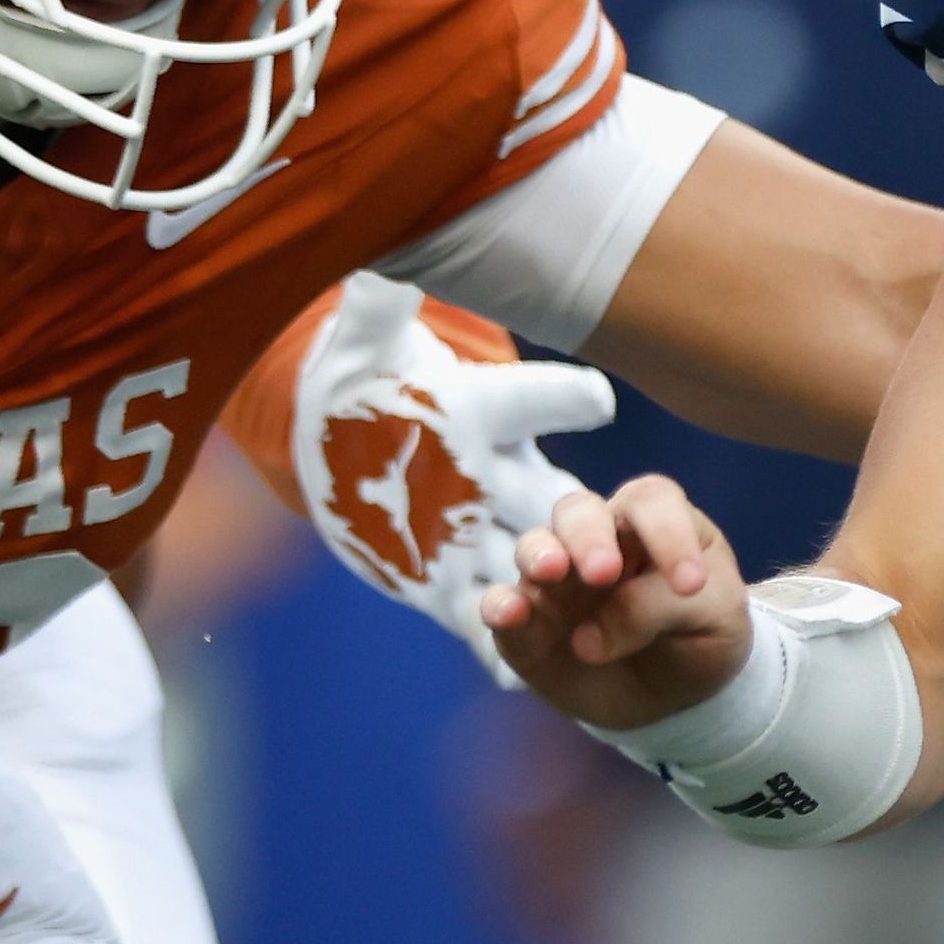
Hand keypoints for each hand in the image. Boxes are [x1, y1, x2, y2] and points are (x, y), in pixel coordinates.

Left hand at [288, 278, 618, 686]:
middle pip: (552, 502)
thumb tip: (378, 263)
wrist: (342, 445)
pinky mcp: (446, 581)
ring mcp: (479, 534)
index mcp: (480, 413)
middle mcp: (495, 476)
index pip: (525, 400)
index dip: (561, 400)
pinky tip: (506, 680)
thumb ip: (378, 308)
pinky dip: (496, 648)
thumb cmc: (363, 381)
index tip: (596, 402)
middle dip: (579, 529)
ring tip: (556, 614)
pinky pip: (479, 619)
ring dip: (542, 591)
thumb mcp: (363, 343)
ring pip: (526, 567)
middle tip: (602, 556)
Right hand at [481, 477, 755, 732]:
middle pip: (578, 510)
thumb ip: (661, 609)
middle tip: (603, 572)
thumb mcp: (714, 620)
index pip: (652, 502)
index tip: (691, 585)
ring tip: (550, 572)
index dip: (668, 532)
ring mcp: (556, 583)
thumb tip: (586, 636)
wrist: (674, 699)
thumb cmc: (700, 638)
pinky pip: (500, 604)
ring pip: (534, 546)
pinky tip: (509, 613)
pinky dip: (499, 605)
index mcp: (652, 526)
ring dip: (539, 554)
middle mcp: (597, 542)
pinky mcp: (526, 628)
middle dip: (587, 535)